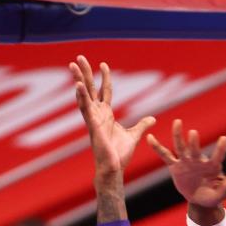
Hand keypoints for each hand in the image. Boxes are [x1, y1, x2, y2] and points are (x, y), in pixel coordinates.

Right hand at [69, 55, 155, 176]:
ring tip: (73, 64)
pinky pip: (85, 108)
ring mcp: (93, 119)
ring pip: (84, 94)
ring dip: (78, 79)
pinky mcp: (93, 125)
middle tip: (79, 56)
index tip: (104, 64)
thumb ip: (142, 125)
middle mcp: (98, 114)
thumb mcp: (134, 136)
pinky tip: (77, 84)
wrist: (114, 168)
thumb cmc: (120, 155)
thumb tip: (152, 119)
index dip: (104, 77)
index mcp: (106, 115)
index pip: (104, 91)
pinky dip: (81, 96)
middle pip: (90, 88)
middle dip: (86, 72)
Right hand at [147, 124, 225, 211]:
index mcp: (211, 167)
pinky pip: (165, 156)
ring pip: (180, 147)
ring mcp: (186, 162)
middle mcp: (198, 160)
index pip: (217, 156)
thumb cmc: (212, 196)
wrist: (200, 201)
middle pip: (195, 149)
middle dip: (194, 143)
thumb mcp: (220, 194)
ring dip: (178, 136)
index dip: (221, 149)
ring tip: (177, 122)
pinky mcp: (175, 166)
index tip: (224, 139)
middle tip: (193, 133)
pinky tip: (149, 137)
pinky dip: (157, 148)